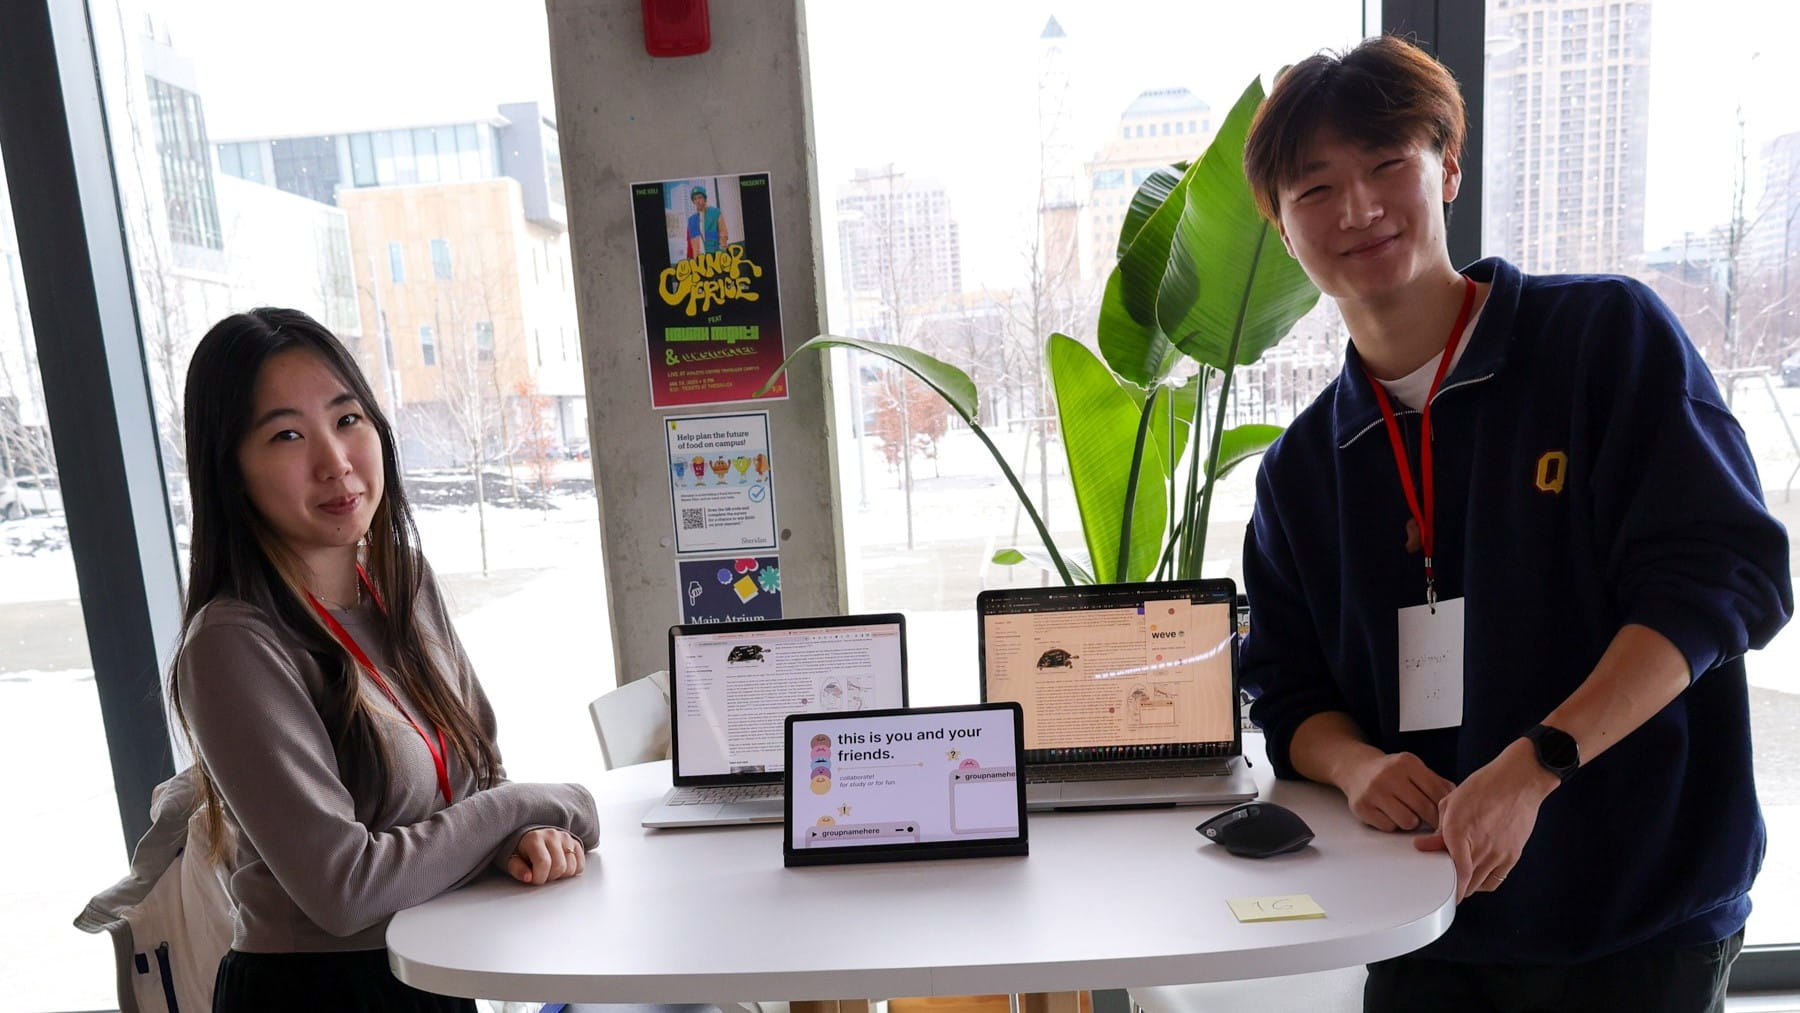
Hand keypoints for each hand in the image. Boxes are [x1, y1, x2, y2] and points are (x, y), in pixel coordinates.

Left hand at [505, 828, 587, 885]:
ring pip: (572, 867)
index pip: (544, 863)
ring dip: (561, 875)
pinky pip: (581, 864)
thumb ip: (517, 869)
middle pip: (560, 866)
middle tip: (542, 875)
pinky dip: (573, 871)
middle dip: (550, 877)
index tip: (534, 880)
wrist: (530, 838)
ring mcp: (565, 838)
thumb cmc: (521, 852)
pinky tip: (561, 868)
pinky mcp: (575, 842)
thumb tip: (528, 877)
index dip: (539, 877)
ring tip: (551, 871)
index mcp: (534, 838)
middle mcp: (552, 835)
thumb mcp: (512, 860)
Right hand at [1338, 750, 1454, 831]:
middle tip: (1430, 821)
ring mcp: (1373, 791)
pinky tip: (1388, 813)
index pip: (1437, 792)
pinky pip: (1388, 827)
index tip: (1446, 817)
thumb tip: (1457, 803)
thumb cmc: (1390, 772)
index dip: (1444, 809)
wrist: (1355, 768)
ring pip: (1407, 821)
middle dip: (1430, 819)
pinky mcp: (1362, 806)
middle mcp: (1389, 775)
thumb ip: (1436, 782)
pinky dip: (1392, 824)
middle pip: (1424, 809)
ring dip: (1410, 822)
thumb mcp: (1413, 768)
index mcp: (1407, 762)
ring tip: (1405, 813)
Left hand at [1414, 739, 1556, 901]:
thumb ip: (1438, 829)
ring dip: (1469, 885)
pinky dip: (1485, 883)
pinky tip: (1477, 878)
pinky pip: (1496, 880)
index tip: (1440, 890)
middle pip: (1466, 882)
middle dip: (1454, 885)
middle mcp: (1480, 847)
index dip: (1448, 887)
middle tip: (1446, 881)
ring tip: (1461, 880)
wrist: (1518, 782)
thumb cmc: (1484, 787)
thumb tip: (1425, 845)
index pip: (1456, 872)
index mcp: (1459, 831)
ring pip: (1480, 884)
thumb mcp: (1451, 803)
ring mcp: (1499, 853)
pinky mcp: (1513, 855)